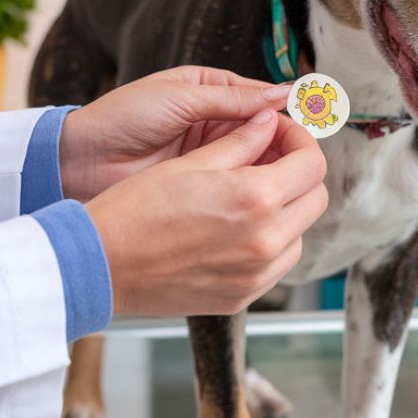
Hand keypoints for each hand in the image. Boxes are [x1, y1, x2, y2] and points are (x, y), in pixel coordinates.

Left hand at [58, 66, 291, 201]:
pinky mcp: (200, 184)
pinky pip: (235, 183)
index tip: (304, 126)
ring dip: (269, 166)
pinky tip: (263, 193)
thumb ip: (232, 99)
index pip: (262, 101)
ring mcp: (209, 155)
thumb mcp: (179, 97)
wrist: (80, 160)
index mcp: (211, 90)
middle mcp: (215, 122)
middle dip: (282, 143)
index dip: (284, 113)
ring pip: (254, 159)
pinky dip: (250, 187)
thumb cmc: (121, 118)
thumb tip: (284, 94)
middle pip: (264, 133)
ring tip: (284, 175)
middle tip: (298, 158)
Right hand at [85, 109, 328, 315]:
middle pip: (316, 198)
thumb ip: (241, 141)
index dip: (300, 140)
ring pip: (300, 233)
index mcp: (256, 199)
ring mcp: (257, 274)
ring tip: (250, 193)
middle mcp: (265, 240)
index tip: (281, 133)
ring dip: (288, 209)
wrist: (100, 264)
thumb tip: (268, 121)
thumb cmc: (136, 210)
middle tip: (270, 158)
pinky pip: (278, 265)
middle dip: (300, 172)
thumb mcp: (192, 162)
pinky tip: (239, 227)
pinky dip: (271, 242)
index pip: (312, 163)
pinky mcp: (243, 296)